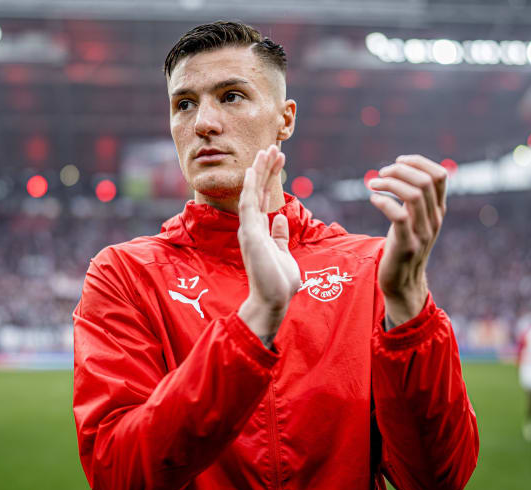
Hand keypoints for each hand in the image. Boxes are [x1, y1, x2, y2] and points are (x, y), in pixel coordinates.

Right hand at [237, 145, 300, 345]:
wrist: (273, 301)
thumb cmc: (278, 282)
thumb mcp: (284, 254)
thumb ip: (280, 236)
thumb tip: (280, 220)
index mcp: (260, 230)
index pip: (264, 197)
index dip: (270, 177)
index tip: (279, 158)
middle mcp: (252, 227)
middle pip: (257, 191)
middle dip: (265, 168)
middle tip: (274, 147)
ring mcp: (249, 230)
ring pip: (251, 193)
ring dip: (258, 172)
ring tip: (267, 151)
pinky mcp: (250, 235)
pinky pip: (247, 207)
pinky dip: (248, 188)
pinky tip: (251, 171)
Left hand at [368, 155, 447, 325]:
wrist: (403, 283)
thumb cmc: (404, 246)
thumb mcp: (415, 220)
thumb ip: (415, 199)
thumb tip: (402, 171)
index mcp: (438, 211)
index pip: (439, 176)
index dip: (419, 162)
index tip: (398, 161)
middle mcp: (434, 220)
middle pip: (424, 182)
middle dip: (400, 170)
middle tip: (380, 173)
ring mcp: (422, 233)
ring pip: (413, 195)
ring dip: (390, 183)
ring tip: (372, 183)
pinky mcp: (407, 246)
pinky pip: (399, 217)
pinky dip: (384, 202)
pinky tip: (373, 199)